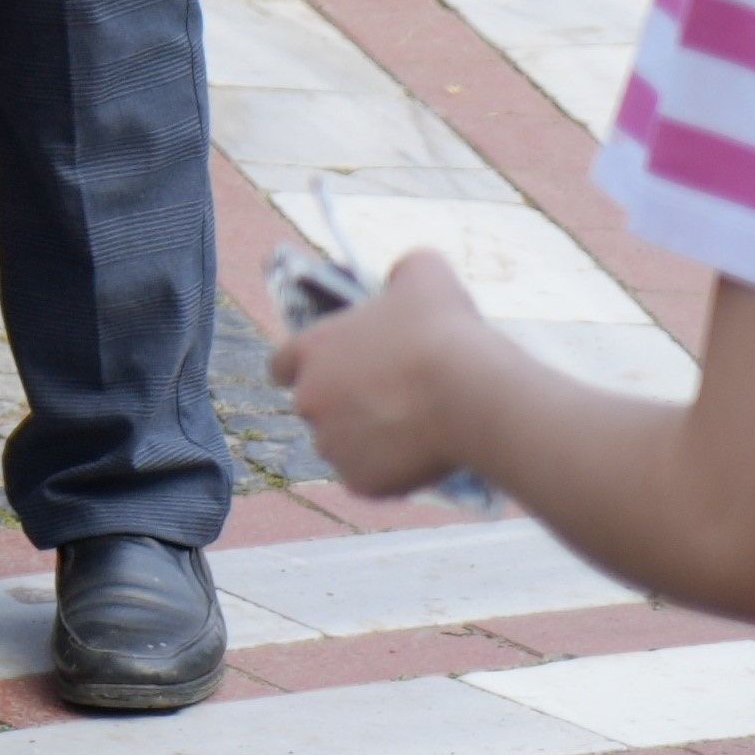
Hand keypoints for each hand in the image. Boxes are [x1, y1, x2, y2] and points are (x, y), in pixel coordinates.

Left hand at [267, 246, 506, 498]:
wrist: (471, 395)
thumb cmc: (443, 330)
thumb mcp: (423, 274)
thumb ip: (402, 272)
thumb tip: (403, 275)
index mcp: (311, 350)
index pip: (282, 364)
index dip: (306, 368)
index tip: (335, 371)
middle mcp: (309, 399)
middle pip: (316, 408)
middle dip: (344, 406)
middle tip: (390, 401)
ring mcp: (332, 445)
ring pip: (342, 447)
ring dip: (366, 441)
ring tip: (412, 429)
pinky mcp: (361, 482)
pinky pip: (370, 480)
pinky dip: (390, 473)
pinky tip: (421, 456)